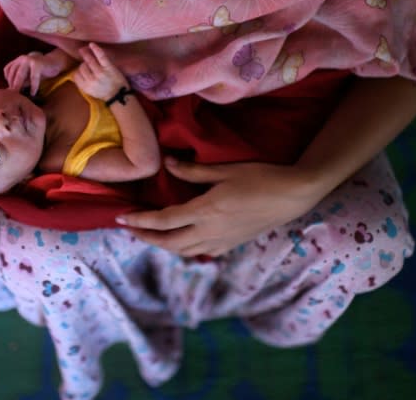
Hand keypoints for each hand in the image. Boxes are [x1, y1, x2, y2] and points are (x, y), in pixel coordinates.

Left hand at [4, 51, 64, 95]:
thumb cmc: (40, 71)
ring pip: (20, 75)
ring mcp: (29, 60)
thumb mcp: (28, 76)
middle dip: (12, 84)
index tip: (10, 88)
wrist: (54, 62)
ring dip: (19, 85)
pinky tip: (33, 93)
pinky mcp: (37, 64)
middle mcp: (22, 58)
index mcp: (18, 60)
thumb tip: (12, 90)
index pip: (7, 69)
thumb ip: (21, 81)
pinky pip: (33, 77)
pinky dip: (33, 86)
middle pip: (13, 73)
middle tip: (12, 94)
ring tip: (19, 94)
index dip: (7, 79)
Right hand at [73, 43, 128, 99]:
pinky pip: (101, 56)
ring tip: (84, 50)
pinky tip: (91, 44)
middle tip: (87, 63)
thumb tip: (76, 71)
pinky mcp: (108, 68)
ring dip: (86, 54)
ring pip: (89, 60)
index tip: (82, 69)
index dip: (78, 70)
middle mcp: (91, 80)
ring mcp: (100, 73)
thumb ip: (82, 83)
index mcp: (85, 87)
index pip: (76, 74)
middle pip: (82, 67)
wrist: (118, 96)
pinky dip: (95, 49)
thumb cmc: (104, 93)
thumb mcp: (90, 92)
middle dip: (83, 64)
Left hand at [116, 158, 328, 256]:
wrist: (294, 195)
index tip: (121, 219)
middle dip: (147, 237)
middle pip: (169, 242)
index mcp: (205, 212)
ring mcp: (223, 241)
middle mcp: (211, 232)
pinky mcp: (233, 244)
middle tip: (130, 229)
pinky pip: (203, 252)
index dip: (140, 221)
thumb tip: (166, 164)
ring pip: (185, 251)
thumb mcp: (224, 170)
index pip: (164, 221)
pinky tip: (184, 241)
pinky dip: (186, 249)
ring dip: (164, 245)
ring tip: (151, 235)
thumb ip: (193, 170)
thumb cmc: (261, 176)